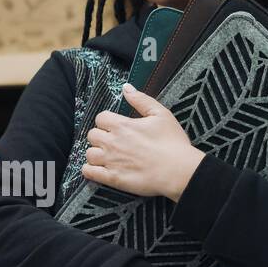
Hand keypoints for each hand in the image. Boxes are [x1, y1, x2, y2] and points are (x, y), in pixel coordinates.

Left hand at [81, 84, 205, 201]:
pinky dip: (89, 170)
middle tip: (111, 142)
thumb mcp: (161, 114)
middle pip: (91, 135)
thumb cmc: (173, 143)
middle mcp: (112, 142)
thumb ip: (140, 99)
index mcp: (122, 126)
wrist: (179, 171)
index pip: (100, 118)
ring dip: (95, 154)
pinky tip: (98, 169)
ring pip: (88, 154)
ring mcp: (110, 161)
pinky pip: (89, 172)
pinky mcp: (112, 178)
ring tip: (106, 156)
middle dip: (99, 137)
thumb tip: (126, 87)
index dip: (106, 121)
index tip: (114, 126)